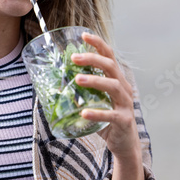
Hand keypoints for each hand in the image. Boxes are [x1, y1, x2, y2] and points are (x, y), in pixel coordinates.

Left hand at [71, 32, 139, 157]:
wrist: (125, 143)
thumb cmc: (107, 119)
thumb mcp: (97, 101)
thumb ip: (82, 91)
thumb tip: (54, 84)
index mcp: (116, 79)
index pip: (109, 56)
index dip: (98, 44)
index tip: (84, 35)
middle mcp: (123, 88)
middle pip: (111, 66)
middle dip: (93, 59)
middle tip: (74, 58)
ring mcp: (125, 104)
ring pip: (113, 86)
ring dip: (95, 81)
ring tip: (77, 80)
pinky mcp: (124, 120)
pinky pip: (111, 115)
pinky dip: (97, 113)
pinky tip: (83, 112)